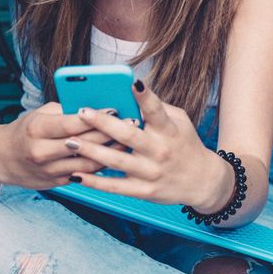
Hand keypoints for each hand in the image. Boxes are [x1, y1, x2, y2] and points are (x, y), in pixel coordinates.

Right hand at [0, 101, 119, 187]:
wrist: (0, 158)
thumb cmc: (25, 130)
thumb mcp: (39, 115)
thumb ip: (65, 112)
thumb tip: (96, 106)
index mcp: (37, 129)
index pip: (72, 122)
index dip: (96, 117)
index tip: (117, 109)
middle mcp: (42, 152)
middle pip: (84, 143)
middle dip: (111, 133)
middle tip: (133, 124)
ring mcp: (48, 171)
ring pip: (88, 163)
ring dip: (111, 153)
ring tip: (131, 142)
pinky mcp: (55, 183)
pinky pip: (84, 175)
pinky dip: (101, 166)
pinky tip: (117, 158)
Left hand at [66, 81, 233, 210]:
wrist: (203, 181)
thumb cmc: (185, 144)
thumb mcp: (180, 122)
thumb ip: (157, 109)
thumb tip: (128, 94)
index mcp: (169, 130)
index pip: (156, 110)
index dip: (146, 96)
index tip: (132, 82)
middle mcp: (160, 150)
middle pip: (129, 135)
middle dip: (103, 123)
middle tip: (81, 112)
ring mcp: (151, 172)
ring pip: (117, 161)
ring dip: (91, 152)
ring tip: (69, 141)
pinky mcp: (144, 191)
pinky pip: (115, 186)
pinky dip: (94, 182)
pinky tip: (75, 175)